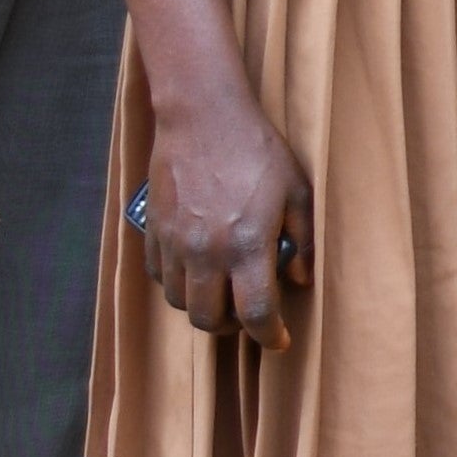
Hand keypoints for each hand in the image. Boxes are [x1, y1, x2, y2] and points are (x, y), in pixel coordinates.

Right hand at [130, 66, 312, 352]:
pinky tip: (196, 271)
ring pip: (180, 302)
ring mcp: (175, 243)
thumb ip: (302, 241)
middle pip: (209, 319)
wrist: (202, 116)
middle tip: (249, 315)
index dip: (270, 336)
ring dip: (202, 306)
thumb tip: (300, 280)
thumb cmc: (257, 150)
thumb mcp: (297, 192)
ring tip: (222, 292)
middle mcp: (206, 252)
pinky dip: (177, 283)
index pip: (255, 313)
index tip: (279, 340)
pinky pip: (160, 276)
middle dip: (232, 327)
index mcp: (247, 246)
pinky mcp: (154, 230)